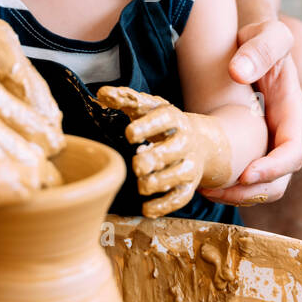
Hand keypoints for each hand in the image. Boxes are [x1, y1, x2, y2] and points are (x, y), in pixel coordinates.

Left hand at [97, 85, 230, 218]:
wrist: (200, 142)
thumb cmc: (163, 124)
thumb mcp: (147, 108)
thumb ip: (124, 99)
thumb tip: (101, 93)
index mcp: (174, 119)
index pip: (164, 119)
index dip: (148, 127)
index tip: (129, 135)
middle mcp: (185, 141)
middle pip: (174, 150)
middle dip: (155, 159)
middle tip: (137, 165)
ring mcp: (189, 164)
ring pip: (179, 175)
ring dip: (159, 182)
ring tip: (142, 184)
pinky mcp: (189, 185)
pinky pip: (180, 198)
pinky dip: (164, 206)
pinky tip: (146, 209)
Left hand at [201, 23, 301, 204]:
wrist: (250, 45)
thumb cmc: (261, 38)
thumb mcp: (267, 34)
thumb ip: (259, 49)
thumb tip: (239, 73)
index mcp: (294, 112)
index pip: (294, 152)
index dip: (273, 168)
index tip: (245, 174)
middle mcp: (286, 134)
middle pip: (279, 180)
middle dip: (250, 192)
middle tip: (215, 192)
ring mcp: (269, 145)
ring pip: (262, 186)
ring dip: (236, 195)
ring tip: (205, 190)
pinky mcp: (252, 149)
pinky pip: (245, 178)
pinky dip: (228, 187)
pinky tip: (203, 181)